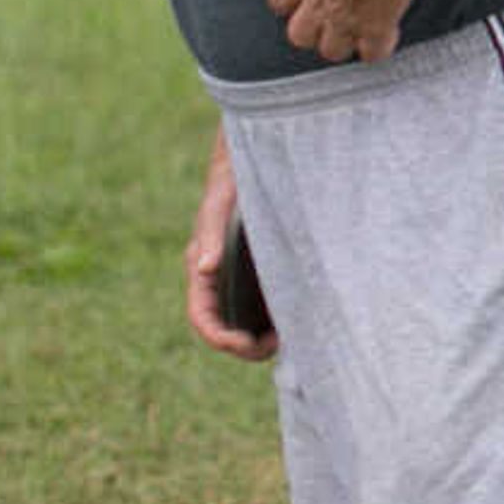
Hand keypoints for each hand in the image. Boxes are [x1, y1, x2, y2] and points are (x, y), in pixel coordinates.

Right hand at [184, 130, 275, 362]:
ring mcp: (241, 277)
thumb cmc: (234, 180)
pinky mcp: (263, 270)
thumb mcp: (220, 204)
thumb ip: (210, 234)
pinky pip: (266, 305)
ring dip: (263, 336)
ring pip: (246, 321)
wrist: (261, 157)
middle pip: (225, 328)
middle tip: (278, 345)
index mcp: (202, 268)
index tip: (245, 344)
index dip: (219, 338)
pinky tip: (301, 317)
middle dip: (246, 346)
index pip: (202, 317)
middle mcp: (219, 278)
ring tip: (293, 335)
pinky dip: (278, 318)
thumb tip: (203, 267)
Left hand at [267, 0, 433, 64]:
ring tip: (357, 31)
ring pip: (331, 51)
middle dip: (314, 29)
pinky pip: (373, 53)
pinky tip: (387, 36)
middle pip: (299, 34)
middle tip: (331, 17)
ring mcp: (345, 18)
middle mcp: (318, 0)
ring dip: (343, 42)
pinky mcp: (376, 28)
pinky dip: (379, 47)